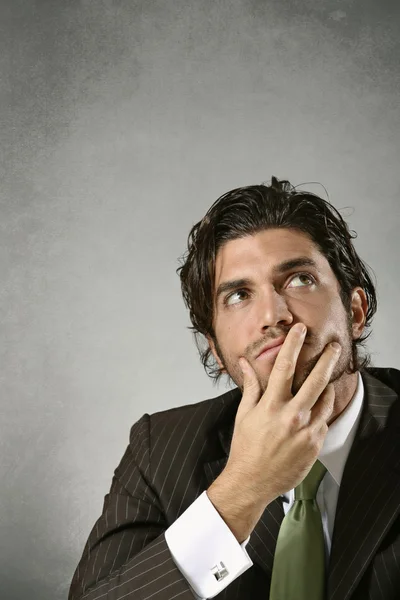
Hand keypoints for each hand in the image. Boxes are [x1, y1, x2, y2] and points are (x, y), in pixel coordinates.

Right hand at [207, 323, 340, 540]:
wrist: (252, 482)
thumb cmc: (245, 447)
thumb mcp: (244, 414)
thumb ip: (250, 386)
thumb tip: (244, 363)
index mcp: (271, 406)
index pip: (284, 367)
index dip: (293, 345)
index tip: (299, 330)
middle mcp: (291, 416)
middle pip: (316, 381)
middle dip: (327, 360)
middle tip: (335, 347)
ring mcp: (306, 432)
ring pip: (325, 401)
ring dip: (328, 386)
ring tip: (327, 379)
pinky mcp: (315, 445)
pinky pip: (324, 421)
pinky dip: (322, 411)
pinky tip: (318, 407)